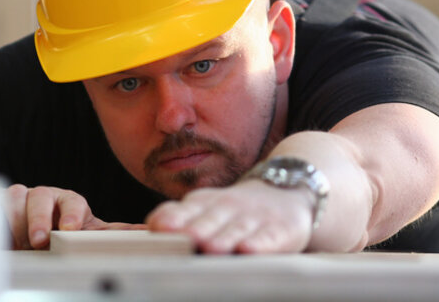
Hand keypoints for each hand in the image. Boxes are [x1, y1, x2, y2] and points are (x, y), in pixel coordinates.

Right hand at [5, 184, 145, 249]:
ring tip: (21, 242)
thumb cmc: (62, 236)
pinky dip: (1, 221)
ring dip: (19, 222)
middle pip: (44, 197)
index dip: (72, 214)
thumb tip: (147, 231)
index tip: (70, 228)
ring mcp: (23, 199)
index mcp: (71, 205)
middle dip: (40, 218)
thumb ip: (114, 234)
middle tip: (40, 240)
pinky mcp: (1, 202)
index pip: (74, 204)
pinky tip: (3, 236)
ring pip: (19, 199)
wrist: (29, 240)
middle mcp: (48, 198)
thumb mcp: (88, 236)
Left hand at [145, 180, 312, 253]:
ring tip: (211, 247)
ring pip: (236, 229)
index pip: (187, 209)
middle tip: (186, 238)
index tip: (160, 228)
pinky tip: (248, 250)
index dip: (174, 218)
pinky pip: (268, 238)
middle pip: (210, 220)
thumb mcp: (203, 207)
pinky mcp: (280, 230)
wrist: (285, 190)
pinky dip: (259, 244)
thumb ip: (176, 216)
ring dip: (224, 238)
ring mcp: (254, 218)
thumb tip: (153, 224)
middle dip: (197, 229)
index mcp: (204, 202)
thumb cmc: (233, 210)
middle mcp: (228, 207)